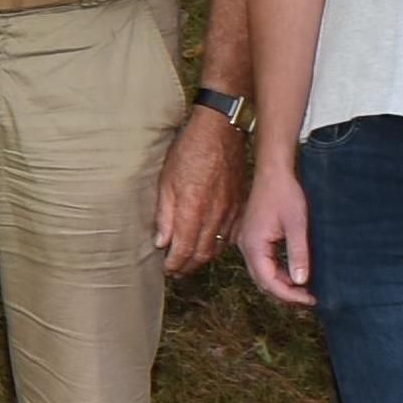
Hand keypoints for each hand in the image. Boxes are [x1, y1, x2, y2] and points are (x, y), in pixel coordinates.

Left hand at [153, 107, 243, 276]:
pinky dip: (219, 245)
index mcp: (193, 209)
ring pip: (218, 247)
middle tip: (176, 271)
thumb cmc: (190, 150)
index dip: (175, 263)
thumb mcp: (167, 179)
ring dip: (202, 259)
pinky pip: (231, 235)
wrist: (221, 131)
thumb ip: (164, 214)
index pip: (184, 248)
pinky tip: (210, 245)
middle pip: (202, 253)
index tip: (167, 269)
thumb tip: (162, 242)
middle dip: (187, 266)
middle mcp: (215, 214)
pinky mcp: (240, 206)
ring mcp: (230, 211)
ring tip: (189, 262)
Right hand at [234, 155, 313, 308]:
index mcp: (254, 246)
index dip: (289, 296)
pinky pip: (264, 264)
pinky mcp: (253, 239)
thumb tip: (301, 282)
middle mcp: (246, 248)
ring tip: (305, 291)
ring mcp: (248, 244)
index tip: (310, 300)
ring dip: (282, 286)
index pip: (269, 282)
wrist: (273, 173)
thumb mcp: (297, 224)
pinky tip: (294, 274)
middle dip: (285, 295)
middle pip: (263, 283)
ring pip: (263, 275)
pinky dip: (278, 273)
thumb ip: (298, 254)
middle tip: (309, 300)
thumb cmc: (286, 194)